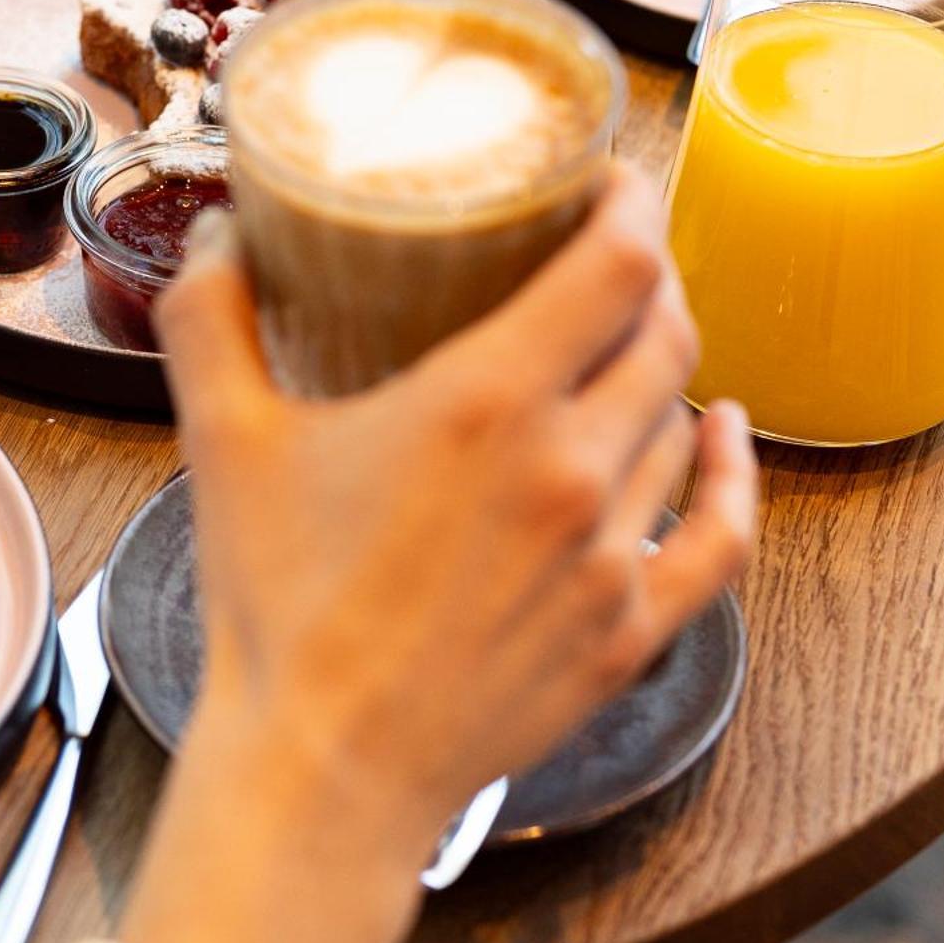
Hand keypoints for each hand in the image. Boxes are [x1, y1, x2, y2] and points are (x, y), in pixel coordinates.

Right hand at [156, 165, 755, 839]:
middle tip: (602, 251)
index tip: (610, 176)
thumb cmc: (275, 602)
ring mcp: (612, 554)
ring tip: (620, 342)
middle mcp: (571, 467)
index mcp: (485, 403)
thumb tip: (215, 230)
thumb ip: (209, 316)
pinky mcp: (629, 629)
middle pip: (662, 331)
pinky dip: (734, 474)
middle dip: (645, 275)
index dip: (632, 203)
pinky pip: (721, 535)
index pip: (616, 265)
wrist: (322, 765)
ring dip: (662, 366)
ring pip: (682, 421)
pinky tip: (724, 434)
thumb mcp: (222, 438)